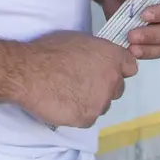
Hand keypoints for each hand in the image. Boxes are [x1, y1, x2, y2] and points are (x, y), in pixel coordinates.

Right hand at [13, 31, 138, 127]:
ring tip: (68, 93)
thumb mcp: (80, 40)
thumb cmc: (50, 51)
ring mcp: (101, 102)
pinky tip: (63, 104)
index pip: (130, 67)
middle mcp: (112, 80)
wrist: (29, 72)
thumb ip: (98, 52)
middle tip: (82, 84)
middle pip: (117, 89)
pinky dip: (77, 113)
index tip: (106, 72)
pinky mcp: (87, 118)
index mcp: (113, 57)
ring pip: (102, 105)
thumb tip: (100, 60)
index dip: (117, 70)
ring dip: (91, 102)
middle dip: (104, 87)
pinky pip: (87, 118)